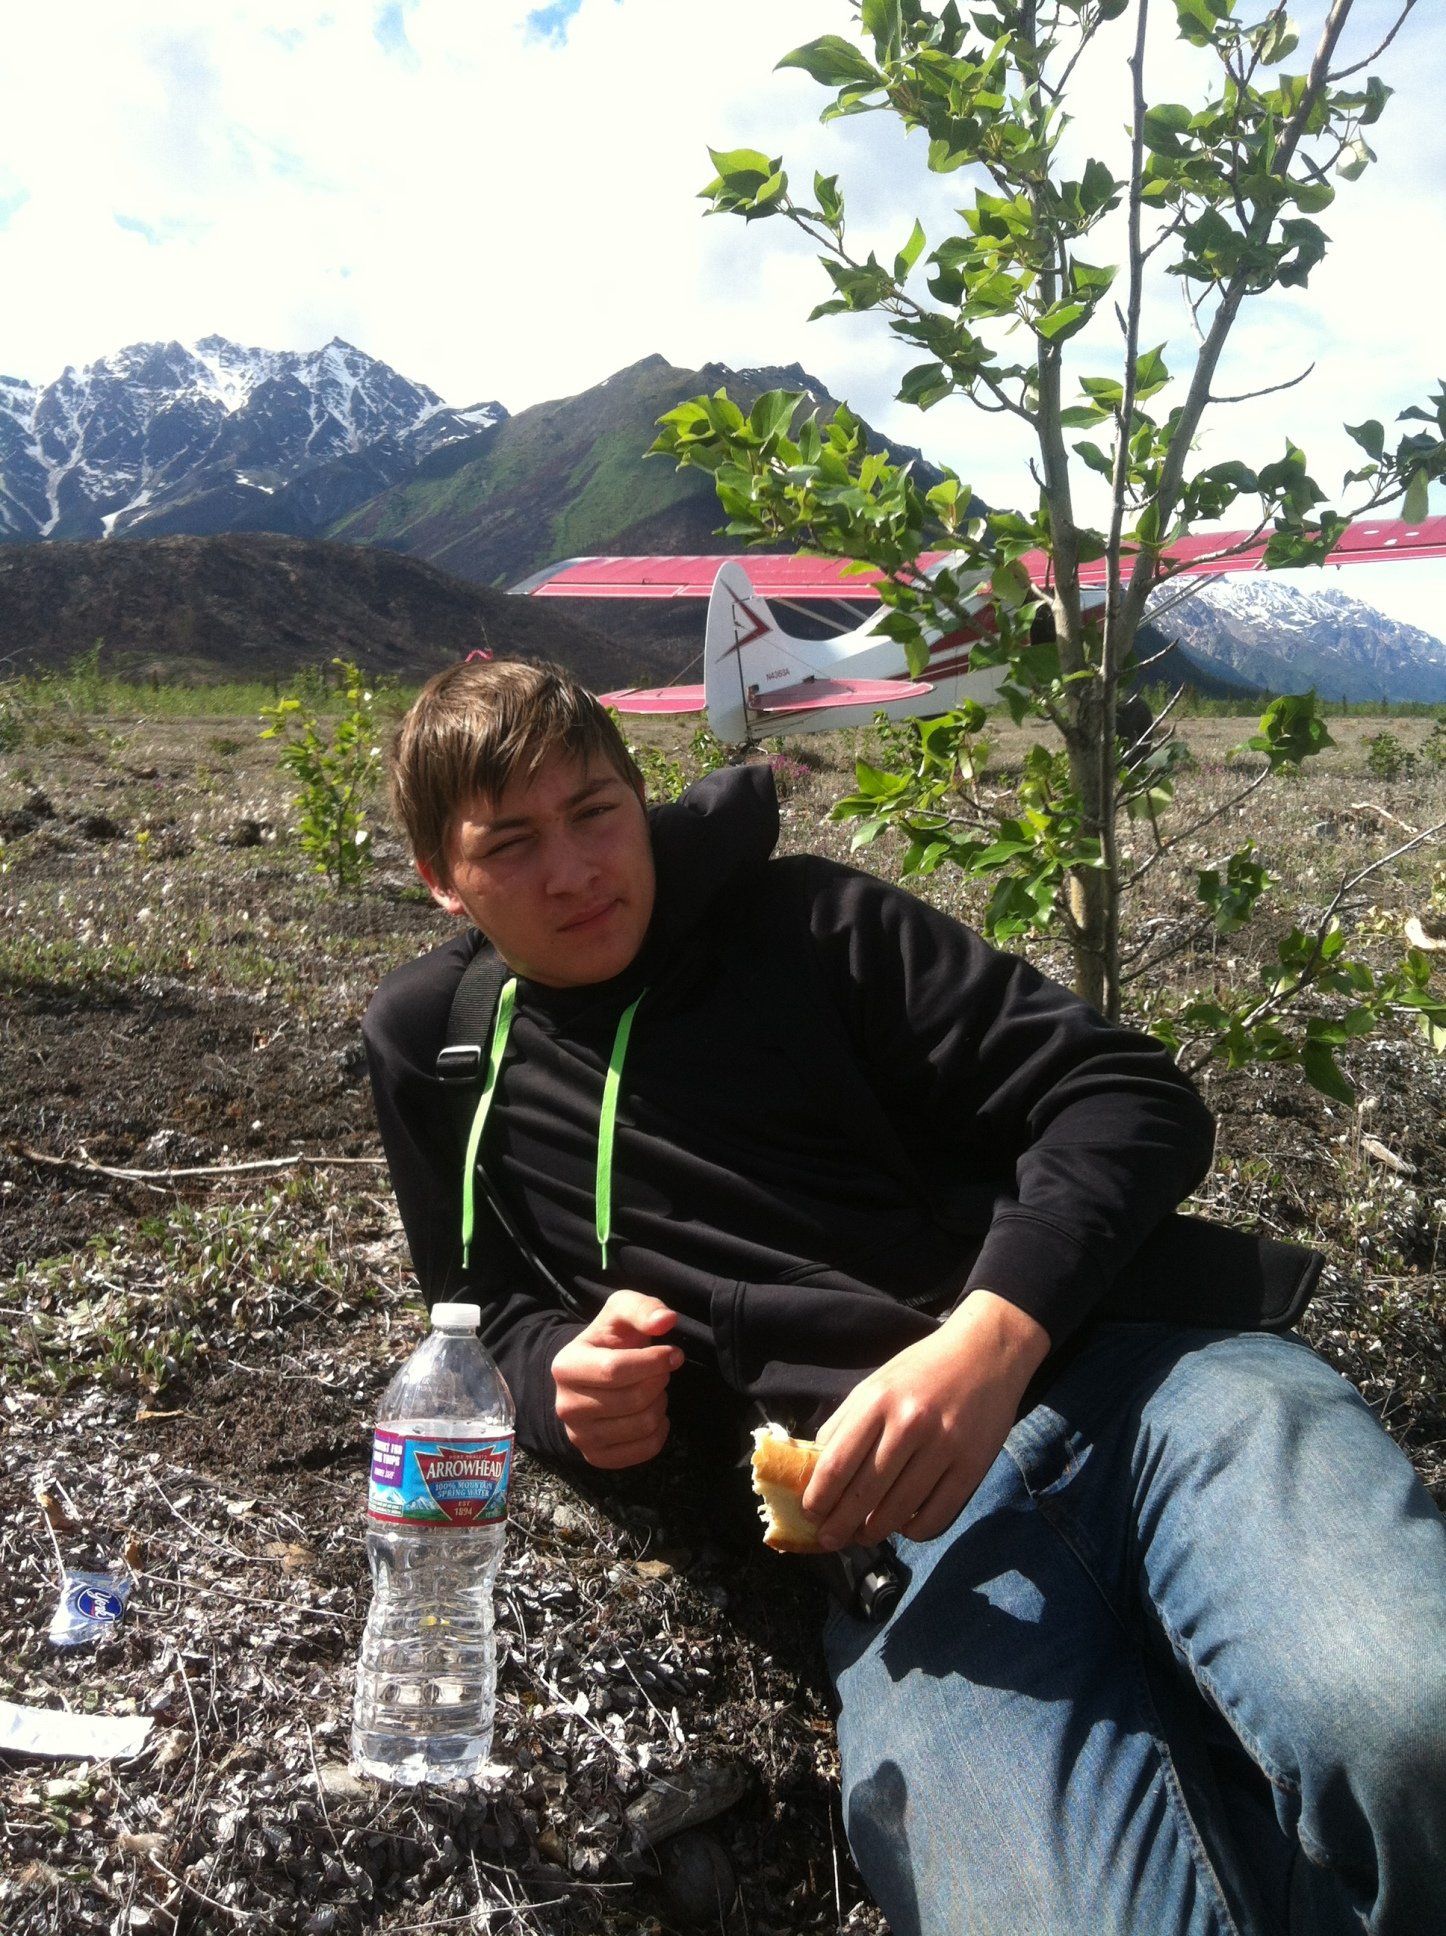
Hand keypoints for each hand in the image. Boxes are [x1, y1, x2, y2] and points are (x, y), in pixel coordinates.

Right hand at [550, 1291, 682, 1468]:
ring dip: (660, 1403)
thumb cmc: (611, 1339)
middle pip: (632, 1399)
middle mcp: (565, 1406)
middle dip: (659, 1381)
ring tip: (654, 1390)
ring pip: (641, 1425)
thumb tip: (666, 1320)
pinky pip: (644, 1451)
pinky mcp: (596, 1457)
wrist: (595, 1372)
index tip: (673, 1353)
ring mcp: (579, 1436)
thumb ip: (643, 1308)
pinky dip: (660, 1431)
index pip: (615, 1370)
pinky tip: (653, 1413)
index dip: (653, 1361)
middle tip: (660, 1371)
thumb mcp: (621, 1311)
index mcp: (565, 1366)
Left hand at [803, 1291, 1050, 1549]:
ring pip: (899, 1509)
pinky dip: (915, 1530)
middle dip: (840, 1525)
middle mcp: (909, 1424)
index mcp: (877, 1401)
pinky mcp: (972, 1465)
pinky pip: (936, 1513)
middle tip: (830, 1541)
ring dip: (875, 1531)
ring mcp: (944, 1446)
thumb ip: (845, 1424)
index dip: (819, 1497)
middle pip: (864, 1493)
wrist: (986, 1352)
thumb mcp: (876, 1385)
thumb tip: (817, 1472)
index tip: (811, 1514)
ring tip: (864, 1537)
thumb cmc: (922, 1370)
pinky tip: (905, 1527)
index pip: (836, 1464)